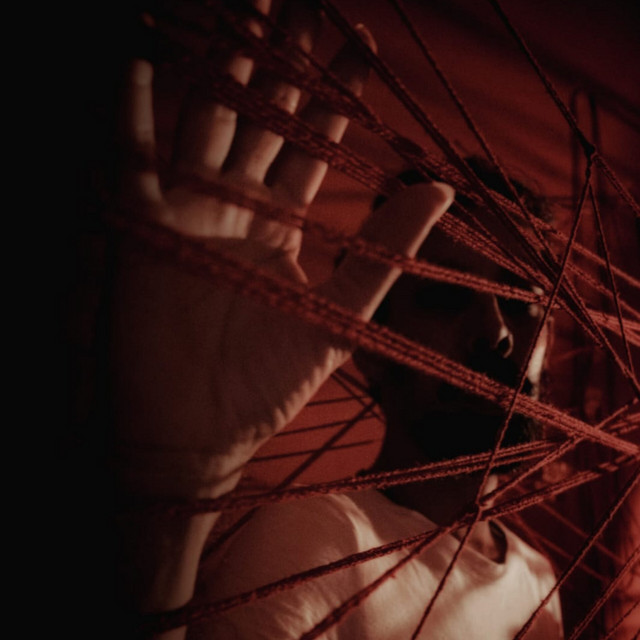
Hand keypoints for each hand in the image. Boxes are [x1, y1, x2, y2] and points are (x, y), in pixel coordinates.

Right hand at [111, 1, 453, 505]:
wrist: (199, 429)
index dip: (336, 94)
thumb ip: (385, 248)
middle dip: (282, 62)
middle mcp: (236, 209)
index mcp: (283, 227)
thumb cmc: (268, 384)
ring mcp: (188, 211)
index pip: (314, 144)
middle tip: (303, 1)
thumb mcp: (340, 311)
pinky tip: (145, 60)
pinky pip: (134, 156)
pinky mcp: (143, 226)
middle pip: (263, 120)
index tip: (360, 40)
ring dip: (224, 65)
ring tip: (243, 6)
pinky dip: (134, 111)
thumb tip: (442, 188)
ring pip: (208, 120)